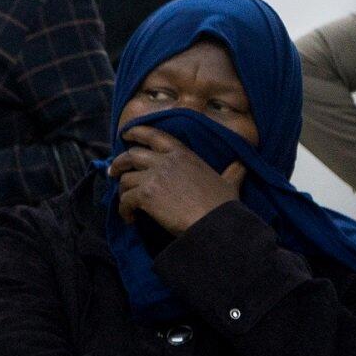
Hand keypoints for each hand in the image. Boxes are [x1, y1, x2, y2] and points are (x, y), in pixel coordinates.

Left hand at [110, 125, 245, 235]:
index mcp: (183, 154)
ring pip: (125, 180)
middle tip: (114, 172)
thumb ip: (232, 171)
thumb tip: (242, 164)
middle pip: (131, 155)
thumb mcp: (230, 182)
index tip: (125, 135)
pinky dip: (123, 210)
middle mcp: (165, 160)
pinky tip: (130, 218)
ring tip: (127, 204)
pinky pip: (125, 200)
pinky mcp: (145, 195)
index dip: (136, 132)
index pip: (153, 135)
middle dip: (119, 163)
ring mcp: (154, 177)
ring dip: (122, 192)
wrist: (216, 223)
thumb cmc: (223, 205)